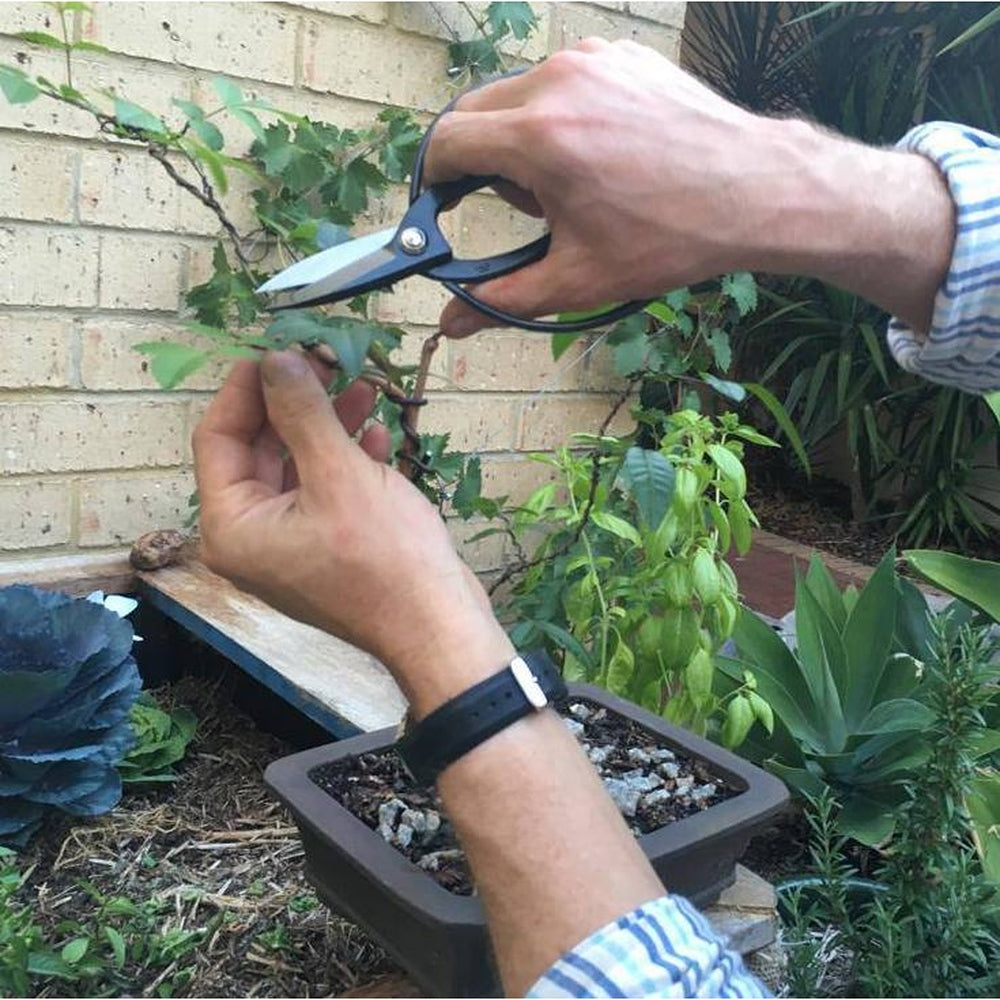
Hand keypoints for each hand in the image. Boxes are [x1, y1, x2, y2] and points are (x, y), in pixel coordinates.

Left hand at [192, 352, 512, 714]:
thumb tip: (274, 358)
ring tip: (365, 389)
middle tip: (328, 362)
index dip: (245, 388)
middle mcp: (251, 538)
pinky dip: (345, 460)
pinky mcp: (326, 549)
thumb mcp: (338, 472)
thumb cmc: (384, 555)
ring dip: (328, 426)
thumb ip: (301, 411)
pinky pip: (323, 492)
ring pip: (297, 467)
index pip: (217, 438)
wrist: (438, 626)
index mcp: (232, 527)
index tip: (279, 348)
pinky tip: (376, 437)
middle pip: (259, 450)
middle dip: (296, 404)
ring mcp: (289, 546)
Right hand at [426, 38, 952, 336]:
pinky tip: (600, 154)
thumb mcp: (579, 279)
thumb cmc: (670, 236)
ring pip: (519, 94)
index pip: (446, 142)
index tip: (446, 206)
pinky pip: (563, 79)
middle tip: (523, 205)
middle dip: (480, 160)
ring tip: (572, 183)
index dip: (435, 180)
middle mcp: (557, 81)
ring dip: (522, 137)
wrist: (754, 190)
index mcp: (538, 136)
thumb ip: (503, 298)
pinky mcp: (620, 54)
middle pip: (475, 112)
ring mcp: (592, 60)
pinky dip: (561, 114)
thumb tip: (453, 321)